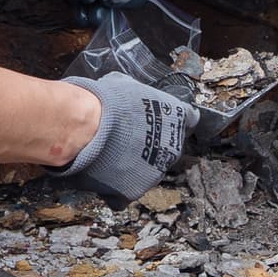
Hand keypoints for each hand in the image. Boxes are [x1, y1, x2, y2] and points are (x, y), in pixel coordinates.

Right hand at [58, 70, 194, 199]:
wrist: (88, 127)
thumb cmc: (107, 101)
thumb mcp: (127, 84)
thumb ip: (139, 93)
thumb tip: (132, 93)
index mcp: (176, 117)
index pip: (189, 118)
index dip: (172, 118)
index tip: (161, 119)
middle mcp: (173, 147)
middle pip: (168, 148)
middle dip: (151, 145)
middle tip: (127, 138)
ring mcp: (155, 172)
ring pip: (148, 171)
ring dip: (134, 166)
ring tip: (110, 155)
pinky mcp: (132, 191)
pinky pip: (126, 192)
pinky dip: (115, 187)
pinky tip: (103, 176)